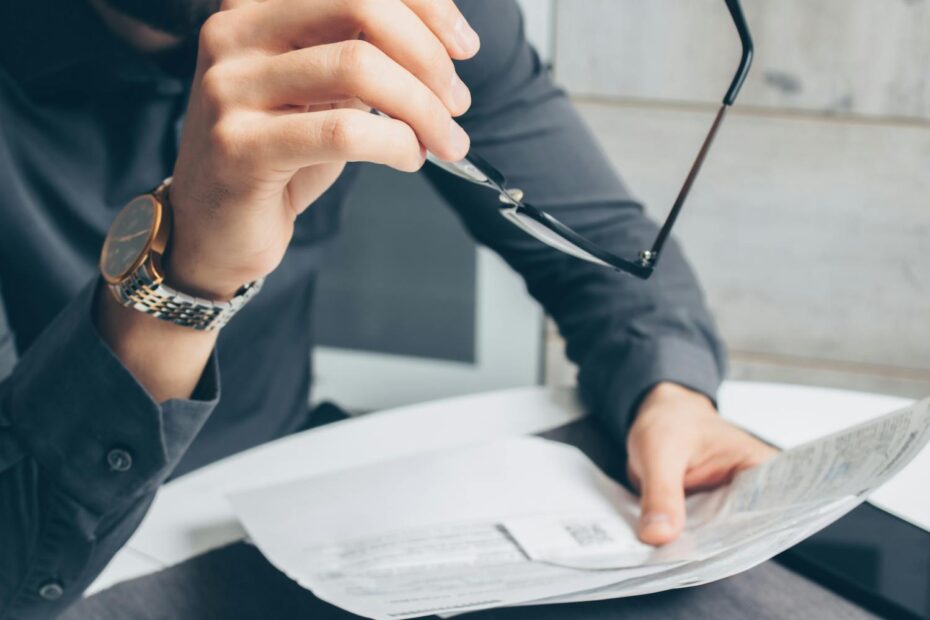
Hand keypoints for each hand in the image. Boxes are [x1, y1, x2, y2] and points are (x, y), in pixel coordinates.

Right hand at [167, 0, 480, 297]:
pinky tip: (408, 158)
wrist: (216, 225)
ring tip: (443, 140)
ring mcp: (230, 87)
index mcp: (257, 4)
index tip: (464, 44)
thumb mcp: (324, 89)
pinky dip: (396, 143)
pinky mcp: (239, 145)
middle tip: (457, 102)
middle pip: (361, 5)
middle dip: (429, 57)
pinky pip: (343, 132)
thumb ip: (364, 52)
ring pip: (359, 67)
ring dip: (423, 109)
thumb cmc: (278, 155)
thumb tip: (444, 40)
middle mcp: (235, 32)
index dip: (425, 4)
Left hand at [627, 382, 777, 544]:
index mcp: (763, 468)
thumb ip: (662, 492)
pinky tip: (664, 553)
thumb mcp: (661, 450)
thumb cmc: (668, 421)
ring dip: (696, 551)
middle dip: (716, 550)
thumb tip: (658, 536)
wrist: (652, 417)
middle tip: (685, 559)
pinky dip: (681, 546)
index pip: (772, 511)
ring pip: (719, 542)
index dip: (749, 535)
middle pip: (744, 534)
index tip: (719, 549)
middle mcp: (753, 493)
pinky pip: (697, 541)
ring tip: (671, 557)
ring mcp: (729, 508)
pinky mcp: (705, 519)